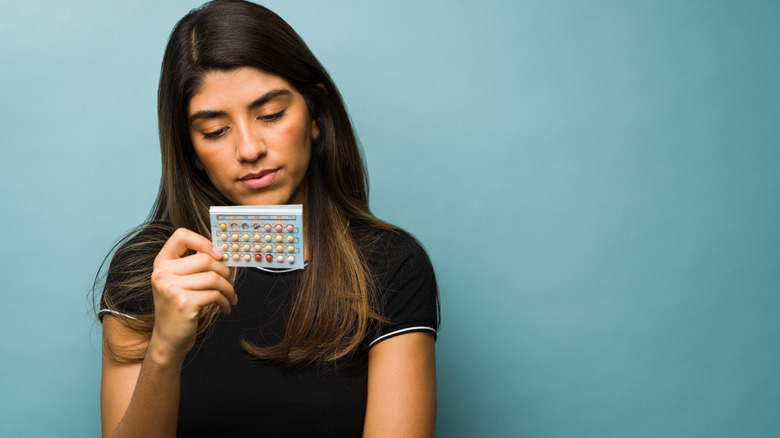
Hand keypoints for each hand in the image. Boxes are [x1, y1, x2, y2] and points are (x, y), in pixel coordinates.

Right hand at [150, 228, 236, 361]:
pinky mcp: (184, 303)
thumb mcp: (178, 283)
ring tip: (231, 297)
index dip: (203, 241)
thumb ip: (192, 266)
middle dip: (225, 272)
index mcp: (162, 264)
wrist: (168, 340)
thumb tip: (222, 254)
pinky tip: (226, 307)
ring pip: (214, 278)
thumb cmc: (178, 309)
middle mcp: (163, 273)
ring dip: (229, 289)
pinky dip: (225, 301)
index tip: (218, 254)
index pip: (180, 236)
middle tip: (230, 284)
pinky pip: (215, 294)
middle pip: (205, 259)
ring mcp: (171, 288)